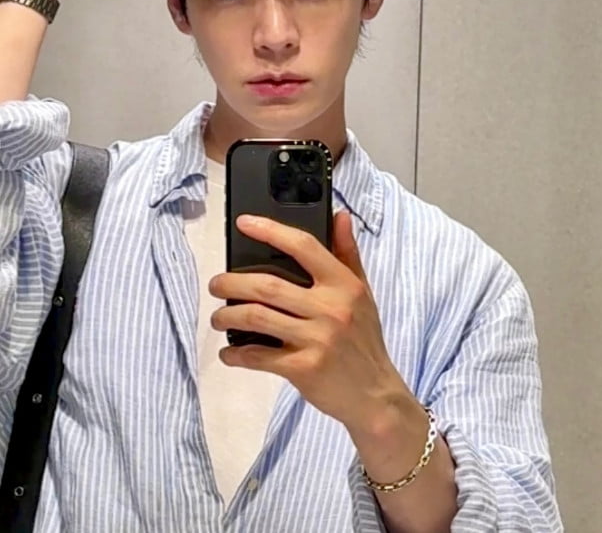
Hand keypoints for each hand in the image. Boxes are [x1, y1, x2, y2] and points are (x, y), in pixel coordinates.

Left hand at [209, 211, 407, 432]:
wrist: (376, 395)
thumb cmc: (364, 339)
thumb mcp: (363, 293)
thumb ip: (348, 254)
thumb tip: (339, 216)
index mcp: (343, 284)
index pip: (304, 246)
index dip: (271, 231)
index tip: (244, 224)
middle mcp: (330, 308)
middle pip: (268, 285)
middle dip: (232, 283)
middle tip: (216, 285)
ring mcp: (317, 339)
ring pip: (258, 317)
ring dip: (228, 316)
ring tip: (217, 317)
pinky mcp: (304, 369)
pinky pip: (260, 357)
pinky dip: (237, 354)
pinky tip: (229, 353)